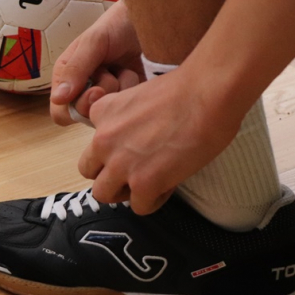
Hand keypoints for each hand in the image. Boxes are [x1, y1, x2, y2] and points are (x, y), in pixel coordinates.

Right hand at [50, 0, 143, 124]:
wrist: (148, 19)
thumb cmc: (116, 25)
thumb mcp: (93, 41)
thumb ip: (76, 68)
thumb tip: (58, 98)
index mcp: (67, 78)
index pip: (62, 113)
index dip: (78, 108)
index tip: (97, 90)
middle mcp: (84, 91)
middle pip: (87, 116)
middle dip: (103, 94)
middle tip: (113, 72)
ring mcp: (106, 96)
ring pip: (109, 113)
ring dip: (120, 90)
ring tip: (125, 69)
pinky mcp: (127, 99)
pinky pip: (128, 109)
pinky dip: (134, 91)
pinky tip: (135, 74)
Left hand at [78, 67, 242, 214]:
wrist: (206, 94)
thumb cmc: (183, 89)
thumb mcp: (137, 95)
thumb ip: (124, 119)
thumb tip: (133, 139)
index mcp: (101, 112)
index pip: (93, 140)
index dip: (113, 147)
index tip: (134, 146)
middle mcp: (103, 139)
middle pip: (89, 170)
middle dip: (108, 173)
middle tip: (134, 170)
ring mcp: (120, 163)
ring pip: (103, 194)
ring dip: (123, 191)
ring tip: (148, 183)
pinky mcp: (143, 183)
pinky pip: (138, 206)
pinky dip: (153, 200)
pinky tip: (169, 184)